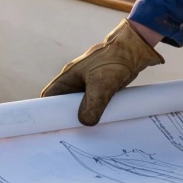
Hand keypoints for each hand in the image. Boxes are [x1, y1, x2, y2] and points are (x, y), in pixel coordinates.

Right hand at [40, 20, 164, 124]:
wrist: (134, 50)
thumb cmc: (114, 62)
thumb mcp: (102, 84)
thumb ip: (93, 104)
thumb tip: (85, 122)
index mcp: (68, 77)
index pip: (50, 96)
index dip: (48, 110)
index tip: (54, 125)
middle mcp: (75, 81)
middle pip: (64, 103)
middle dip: (67, 117)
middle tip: (74, 132)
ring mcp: (88, 84)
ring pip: (79, 104)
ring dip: (83, 115)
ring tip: (88, 131)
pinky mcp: (100, 87)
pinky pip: (93, 103)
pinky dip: (95, 112)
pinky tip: (102, 121)